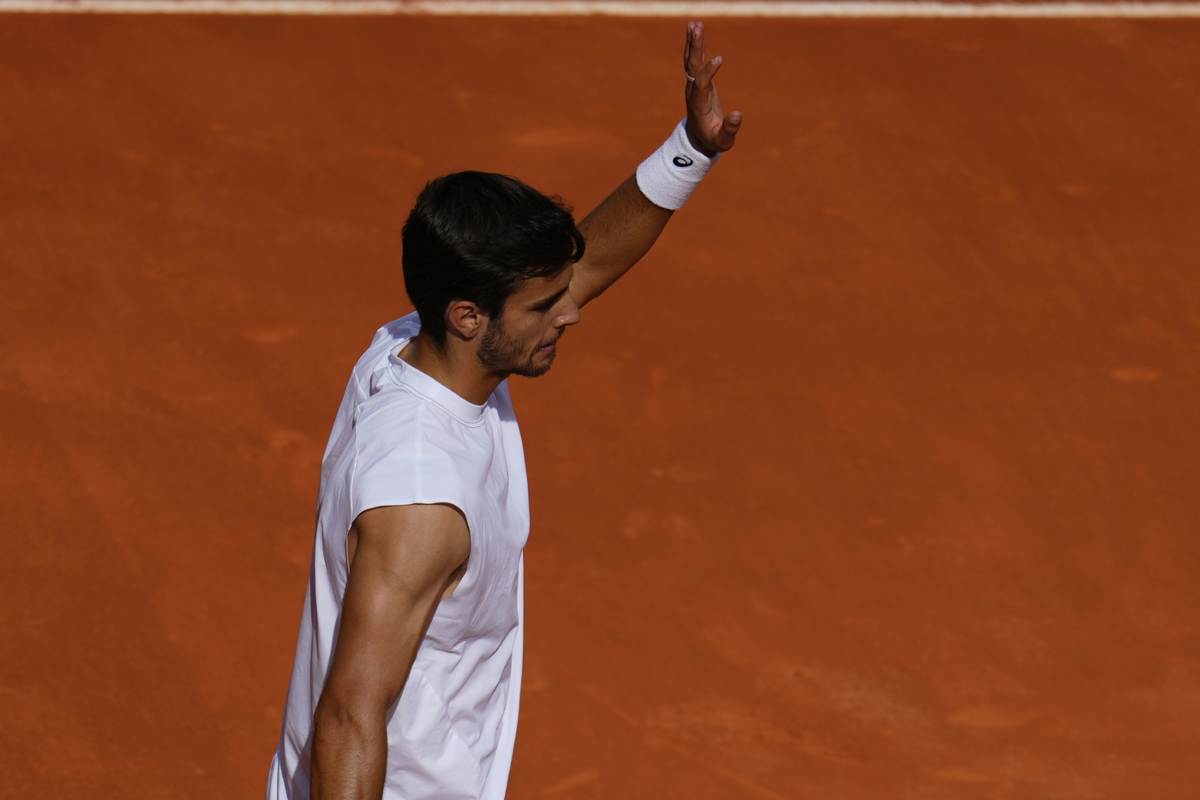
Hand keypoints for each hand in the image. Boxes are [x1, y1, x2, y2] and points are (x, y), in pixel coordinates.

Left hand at [683, 20, 742, 157]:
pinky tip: (695, 30)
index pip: (701, 84)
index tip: (719, 58)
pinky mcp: (697, 80)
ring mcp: (693, 85)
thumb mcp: (723, 140)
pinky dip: (696, 45)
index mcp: (698, 105)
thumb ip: (729, 129)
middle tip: (697, 28)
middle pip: (692, 67)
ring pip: (691, 61)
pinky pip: (695, 60)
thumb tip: (737, 114)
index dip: (708, 72)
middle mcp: (693, 92)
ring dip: (693, 42)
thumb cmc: (713, 140)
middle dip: (695, 48)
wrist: (698, 139)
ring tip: (695, 24)